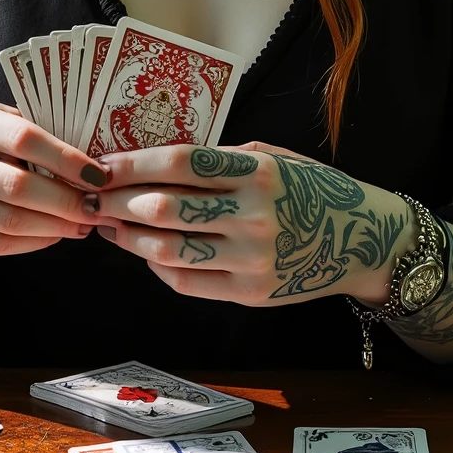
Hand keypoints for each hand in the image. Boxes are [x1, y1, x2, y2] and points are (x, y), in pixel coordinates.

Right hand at [0, 99, 111, 259]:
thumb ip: (31, 130)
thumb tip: (92, 158)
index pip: (23, 138)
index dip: (66, 159)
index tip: (99, 175)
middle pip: (18, 187)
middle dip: (67, 201)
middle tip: (98, 208)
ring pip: (10, 222)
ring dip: (56, 227)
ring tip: (85, 224)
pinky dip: (34, 243)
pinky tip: (55, 235)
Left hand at [89, 140, 412, 306]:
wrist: (361, 238)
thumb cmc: (310, 189)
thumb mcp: (272, 158)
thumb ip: (220, 159)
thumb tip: (153, 160)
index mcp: (257, 171)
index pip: (180, 162)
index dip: (133, 164)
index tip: (102, 164)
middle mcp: (254, 215)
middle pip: (165, 207)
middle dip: (117, 201)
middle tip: (91, 195)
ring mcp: (252, 258)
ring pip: (168, 249)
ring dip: (128, 237)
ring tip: (108, 224)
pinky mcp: (251, 294)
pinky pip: (188, 281)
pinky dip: (157, 265)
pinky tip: (144, 250)